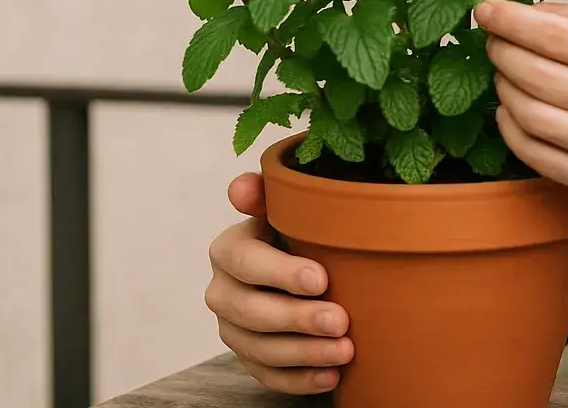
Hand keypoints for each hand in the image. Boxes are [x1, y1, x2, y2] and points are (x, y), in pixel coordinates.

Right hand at [204, 172, 353, 393]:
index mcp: (229, 249)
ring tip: (345, 351)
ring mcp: (232, 327)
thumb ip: (267, 195)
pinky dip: (299, 379)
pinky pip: (267, 375)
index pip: (244, 262)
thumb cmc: (298, 230)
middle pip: (251, 311)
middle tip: (340, 321)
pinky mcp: (248, 356)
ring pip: (259, 348)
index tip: (321, 279)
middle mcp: (222, 290)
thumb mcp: (287, 208)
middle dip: (297, 319)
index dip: (280, 272)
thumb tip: (241, 187)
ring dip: (304, 353)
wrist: (302, 263)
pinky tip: (330, 376)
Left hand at [475, 0, 567, 223]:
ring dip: (504, 88)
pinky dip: (511, 129)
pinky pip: (536, 155)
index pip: (557, 34)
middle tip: (493, 41)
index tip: (485, 10)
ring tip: (505, 73)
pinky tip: (512, 112)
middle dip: (501, 51)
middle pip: (534, 73)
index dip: (511, 20)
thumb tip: (535, 10)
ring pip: (528, 114)